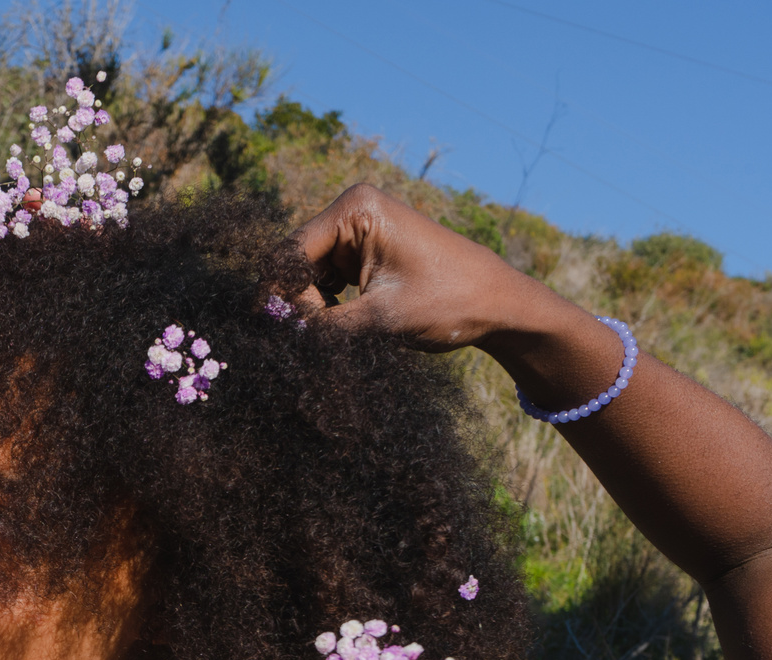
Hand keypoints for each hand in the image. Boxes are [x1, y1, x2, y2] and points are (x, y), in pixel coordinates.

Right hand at [294, 183, 554, 352]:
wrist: (497, 303)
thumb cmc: (448, 302)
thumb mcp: (379, 319)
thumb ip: (322, 326)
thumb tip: (280, 335)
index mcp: (356, 209)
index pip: (290, 252)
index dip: (275, 294)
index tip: (273, 332)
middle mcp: (353, 210)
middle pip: (294, 260)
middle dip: (296, 301)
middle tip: (308, 338)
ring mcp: (359, 228)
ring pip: (307, 271)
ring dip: (311, 305)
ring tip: (333, 331)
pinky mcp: (365, 248)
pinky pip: (326, 276)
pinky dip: (326, 303)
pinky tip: (343, 322)